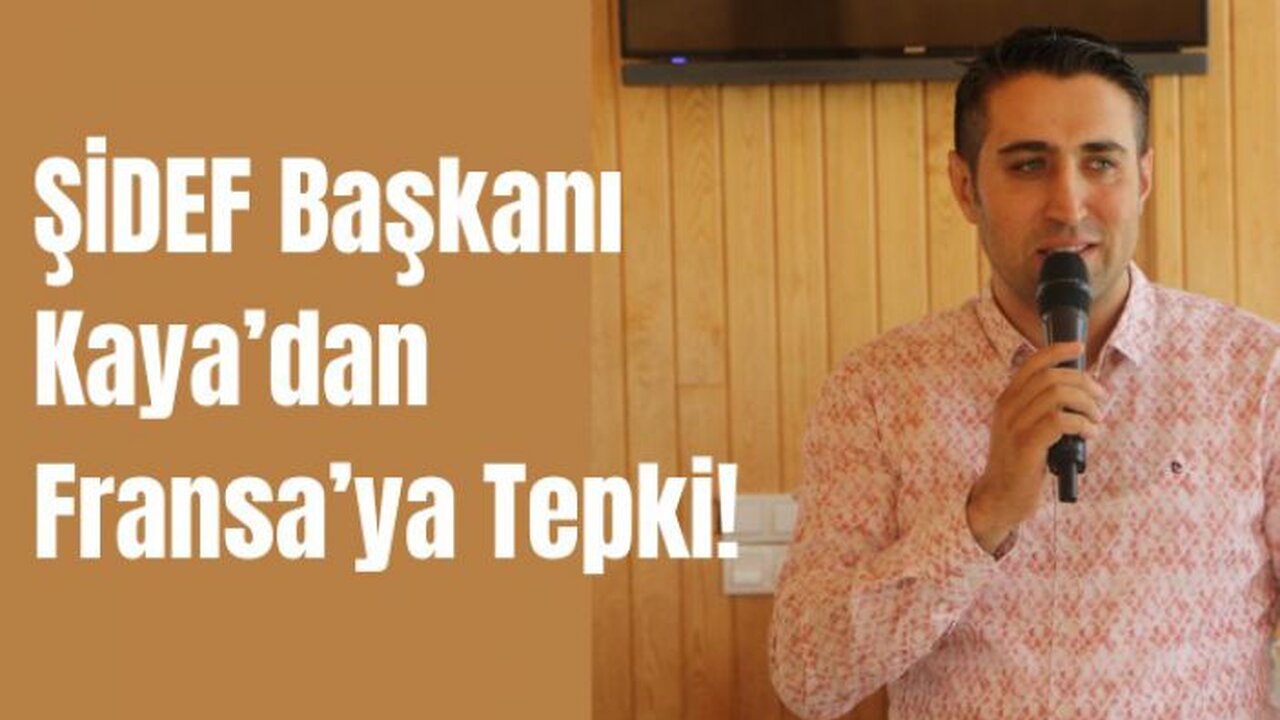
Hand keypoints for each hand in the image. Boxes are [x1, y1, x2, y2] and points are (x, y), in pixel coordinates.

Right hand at [967, 342, 1105, 554]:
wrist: (999, 497)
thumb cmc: (1019, 465)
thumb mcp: (1023, 429)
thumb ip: (1040, 409)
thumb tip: (1078, 393)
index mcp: (1007, 400)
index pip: (1032, 363)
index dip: (1058, 351)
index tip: (1080, 348)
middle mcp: (1008, 408)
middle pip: (1051, 376)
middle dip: (1084, 382)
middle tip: (1100, 398)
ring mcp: (1015, 426)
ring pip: (1057, 395)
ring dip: (1086, 404)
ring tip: (1095, 420)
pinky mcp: (1027, 446)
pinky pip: (1060, 421)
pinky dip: (1082, 424)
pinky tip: (1089, 434)